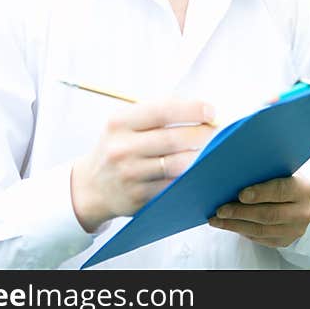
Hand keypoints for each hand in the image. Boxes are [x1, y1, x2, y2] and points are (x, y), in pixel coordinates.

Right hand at [71, 97, 215, 231]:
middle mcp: (121, 148)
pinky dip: (191, 178)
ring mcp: (129, 175)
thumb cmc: (118, 147)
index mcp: (119, 123)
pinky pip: (173, 186)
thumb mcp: (126, 124)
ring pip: (177, 165)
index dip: (192, 109)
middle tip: (218, 132)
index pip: (163, 111)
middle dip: (203, 134)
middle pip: (174, 139)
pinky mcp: (138, 198)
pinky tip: (201, 170)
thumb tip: (201, 110)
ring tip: (214, 150)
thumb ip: (157, 113)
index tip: (211, 111)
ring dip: (201, 157)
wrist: (91, 186)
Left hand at [208, 174, 309, 247]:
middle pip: (268, 215)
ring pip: (261, 230)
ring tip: (218, 220)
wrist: (301, 202)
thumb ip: (265, 173)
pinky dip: (241, 231)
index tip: (240, 195)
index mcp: (302, 189)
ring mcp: (294, 230)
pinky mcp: (284, 241)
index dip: (260, 193)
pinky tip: (228, 225)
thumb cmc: (284, 181)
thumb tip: (235, 175)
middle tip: (221, 210)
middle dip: (241, 213)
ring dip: (236, 225)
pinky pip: (259, 239)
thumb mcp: (281, 172)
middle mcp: (302, 212)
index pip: (280, 191)